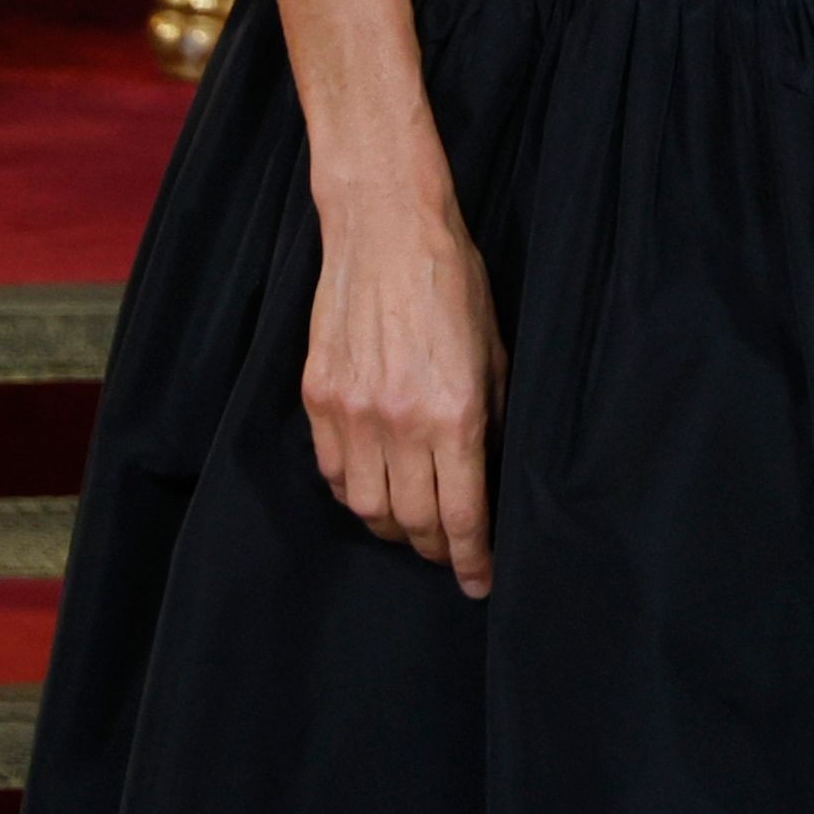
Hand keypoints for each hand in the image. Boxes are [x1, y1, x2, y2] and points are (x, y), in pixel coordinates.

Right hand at [303, 156, 505, 594]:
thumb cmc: (454, 284)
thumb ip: (492, 417)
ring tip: (412, 525)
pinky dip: (353, 492)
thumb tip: (489, 471)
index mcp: (454, 414)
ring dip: (391, 527)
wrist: (386, 231)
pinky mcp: (317, 399)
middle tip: (449, 553)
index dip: (471, 558)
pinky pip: (331, 472)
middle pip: (411, 521)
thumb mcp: (496, 351)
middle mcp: (399, 423)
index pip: (462, 514)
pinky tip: (372, 488)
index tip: (479, 582)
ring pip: (366, 507)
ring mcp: (351, 414)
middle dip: (434, 548)